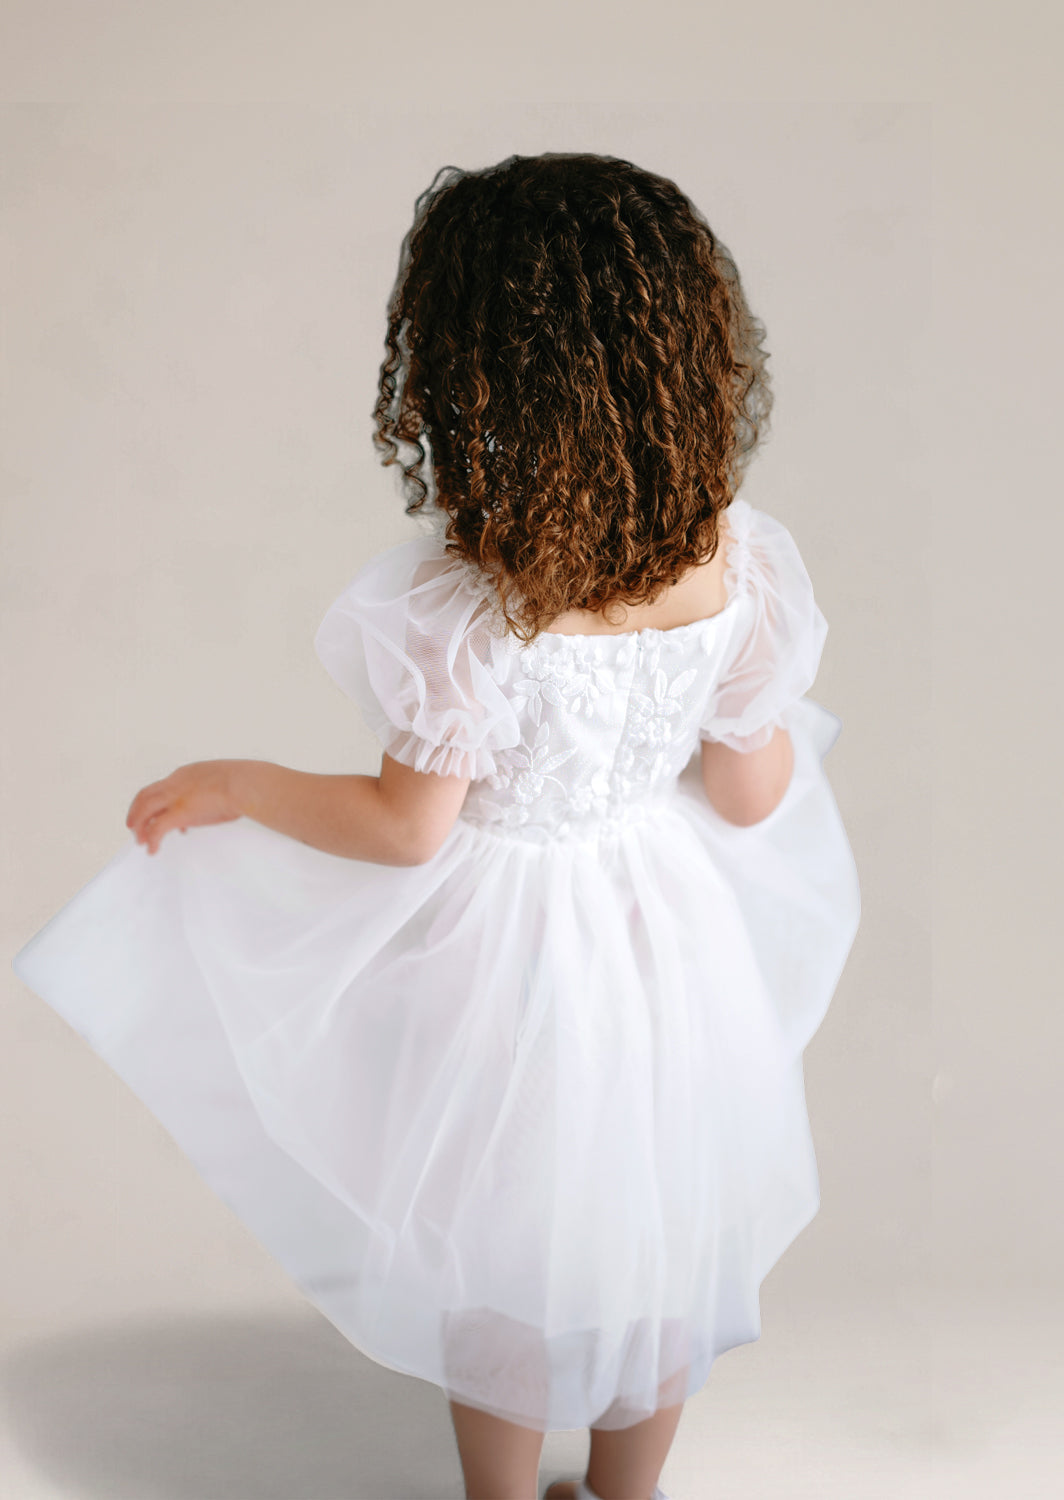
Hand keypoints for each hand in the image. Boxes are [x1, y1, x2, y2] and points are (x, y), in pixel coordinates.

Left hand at [126, 759, 244, 854]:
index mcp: (186, 773)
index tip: (158, 814)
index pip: (162, 786)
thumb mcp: (224, 781)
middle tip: (134, 827)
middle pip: (144, 796)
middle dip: (136, 812)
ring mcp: (175, 798)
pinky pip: (157, 829)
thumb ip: (215, 791)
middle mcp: (175, 783)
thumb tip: (223, 801)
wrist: (244, 785)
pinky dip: (152, 840)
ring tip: (140, 841)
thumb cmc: (243, 783)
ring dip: (139, 827)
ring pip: (144, 811)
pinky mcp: (178, 814)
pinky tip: (153, 850)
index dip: (156, 801)